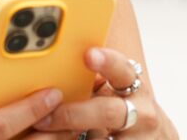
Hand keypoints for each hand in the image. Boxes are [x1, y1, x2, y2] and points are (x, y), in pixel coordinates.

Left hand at [33, 47, 178, 138]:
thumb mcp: (119, 92)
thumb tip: (54, 72)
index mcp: (134, 87)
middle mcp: (141, 112)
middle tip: (44, 118)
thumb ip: (96, 83)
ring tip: (47, 133)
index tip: (88, 55)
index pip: (122, 70)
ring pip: (101, 138)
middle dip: (74, 115)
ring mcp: (138, 137)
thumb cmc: (128, 110)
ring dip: (72, 136)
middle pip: (108, 112)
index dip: (107, 62)